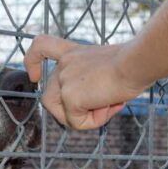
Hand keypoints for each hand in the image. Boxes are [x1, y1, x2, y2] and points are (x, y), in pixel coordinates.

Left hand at [24, 35, 150, 129]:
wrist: (136, 62)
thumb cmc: (133, 64)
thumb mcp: (108, 69)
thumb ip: (94, 83)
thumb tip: (98, 105)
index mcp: (73, 52)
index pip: (42, 46)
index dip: (32, 62)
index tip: (34, 76)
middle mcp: (64, 64)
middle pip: (51, 98)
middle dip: (74, 111)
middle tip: (104, 105)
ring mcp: (64, 80)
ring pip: (62, 114)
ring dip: (84, 117)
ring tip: (108, 106)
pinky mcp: (69, 96)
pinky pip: (77, 122)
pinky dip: (95, 121)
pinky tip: (111, 106)